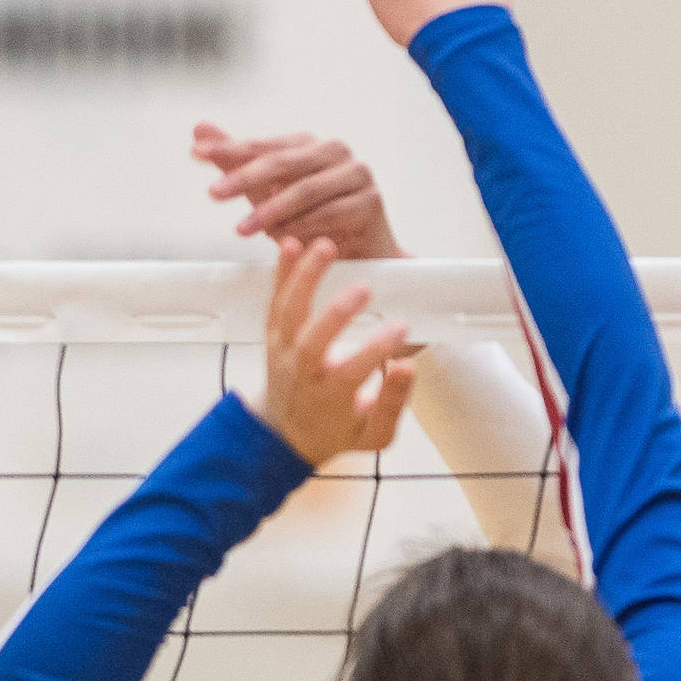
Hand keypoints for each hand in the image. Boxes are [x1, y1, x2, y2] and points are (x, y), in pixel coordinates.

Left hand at [193, 123, 407, 257]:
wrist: (361, 257)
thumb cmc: (312, 223)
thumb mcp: (268, 195)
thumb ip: (237, 162)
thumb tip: (199, 129)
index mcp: (310, 145)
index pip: (264, 145)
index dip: (230, 149)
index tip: (196, 154)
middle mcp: (336, 152)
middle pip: (284, 163)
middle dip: (245, 178)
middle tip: (214, 194)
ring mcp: (358, 175)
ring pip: (305, 190)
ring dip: (272, 211)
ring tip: (244, 229)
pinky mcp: (371, 201)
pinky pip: (330, 214)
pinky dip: (303, 227)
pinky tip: (282, 240)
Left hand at [253, 238, 415, 465]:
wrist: (284, 435)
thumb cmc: (337, 431)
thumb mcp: (373, 435)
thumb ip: (392, 403)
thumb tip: (407, 367)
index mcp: (329, 397)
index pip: (352, 373)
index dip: (377, 350)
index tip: (402, 328)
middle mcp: (300, 373)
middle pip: (312, 341)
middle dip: (336, 314)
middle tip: (364, 289)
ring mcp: (282, 352)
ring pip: (287, 313)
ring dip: (303, 277)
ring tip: (325, 246)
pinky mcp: (273, 336)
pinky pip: (274, 302)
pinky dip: (280, 274)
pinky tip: (291, 245)